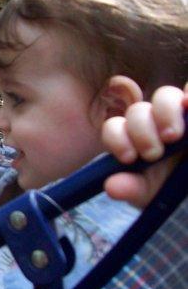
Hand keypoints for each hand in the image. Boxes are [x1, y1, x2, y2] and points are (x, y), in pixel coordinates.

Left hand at [102, 84, 186, 207]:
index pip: (114, 128)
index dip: (117, 139)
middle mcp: (152, 121)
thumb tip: (111, 187)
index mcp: (132, 138)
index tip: (129, 158)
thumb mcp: (151, 192)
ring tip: (172, 136)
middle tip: (154, 154)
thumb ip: (132, 189)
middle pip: (137, 112)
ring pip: (165, 96)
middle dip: (142, 132)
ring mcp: (177, 112)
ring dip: (166, 113)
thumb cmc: (171, 186)